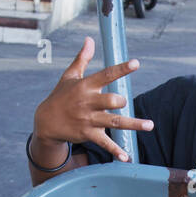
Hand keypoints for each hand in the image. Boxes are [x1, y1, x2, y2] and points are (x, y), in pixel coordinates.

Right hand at [33, 36, 153, 162]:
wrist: (45, 121)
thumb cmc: (60, 96)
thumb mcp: (69, 76)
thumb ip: (82, 58)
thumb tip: (90, 39)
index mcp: (85, 86)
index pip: (106, 74)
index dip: (121, 69)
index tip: (136, 63)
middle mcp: (88, 102)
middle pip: (111, 101)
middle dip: (120, 101)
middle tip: (123, 103)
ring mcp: (88, 120)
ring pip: (114, 121)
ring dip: (133, 124)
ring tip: (150, 125)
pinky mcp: (88, 134)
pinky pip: (105, 143)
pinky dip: (115, 151)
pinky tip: (127, 157)